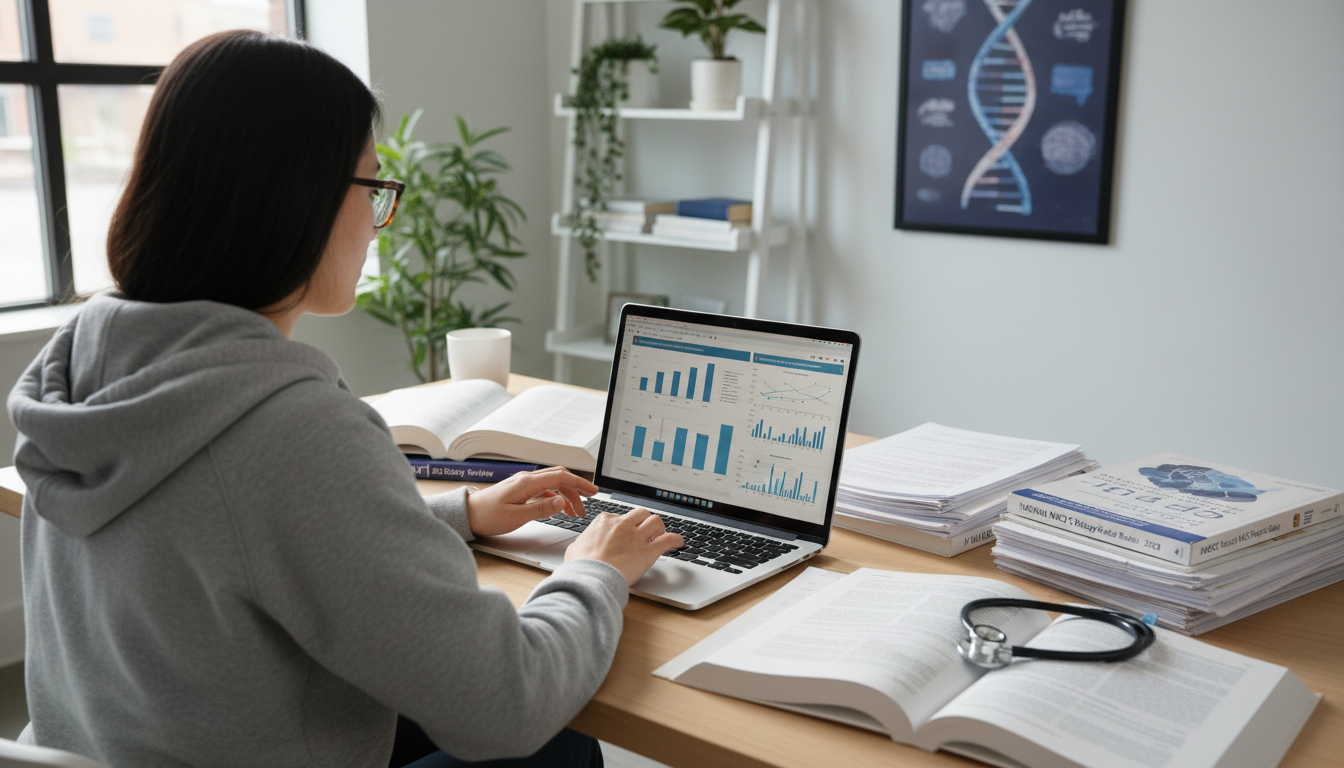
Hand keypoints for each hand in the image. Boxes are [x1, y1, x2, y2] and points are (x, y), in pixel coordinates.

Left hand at [465, 466, 598, 536]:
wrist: (467, 514)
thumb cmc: (487, 516)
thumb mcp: (517, 516)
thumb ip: (542, 508)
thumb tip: (562, 501)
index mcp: (527, 483)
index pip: (561, 477)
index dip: (580, 483)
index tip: (593, 491)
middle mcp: (526, 479)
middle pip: (559, 478)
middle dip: (576, 489)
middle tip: (588, 503)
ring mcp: (523, 484)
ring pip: (552, 484)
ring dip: (566, 495)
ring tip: (575, 511)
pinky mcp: (520, 490)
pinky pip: (544, 489)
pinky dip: (555, 497)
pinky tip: (558, 507)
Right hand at [565, 507, 683, 585]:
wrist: (590, 578)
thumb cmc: (581, 566)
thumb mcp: (574, 549)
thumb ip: (582, 543)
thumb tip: (581, 545)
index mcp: (605, 521)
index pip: (620, 516)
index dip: (626, 526)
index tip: (627, 534)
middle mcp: (623, 525)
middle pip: (641, 513)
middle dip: (645, 521)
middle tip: (645, 532)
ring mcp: (636, 536)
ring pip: (656, 521)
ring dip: (659, 528)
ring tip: (659, 536)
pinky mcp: (648, 551)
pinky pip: (668, 539)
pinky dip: (676, 539)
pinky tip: (679, 542)